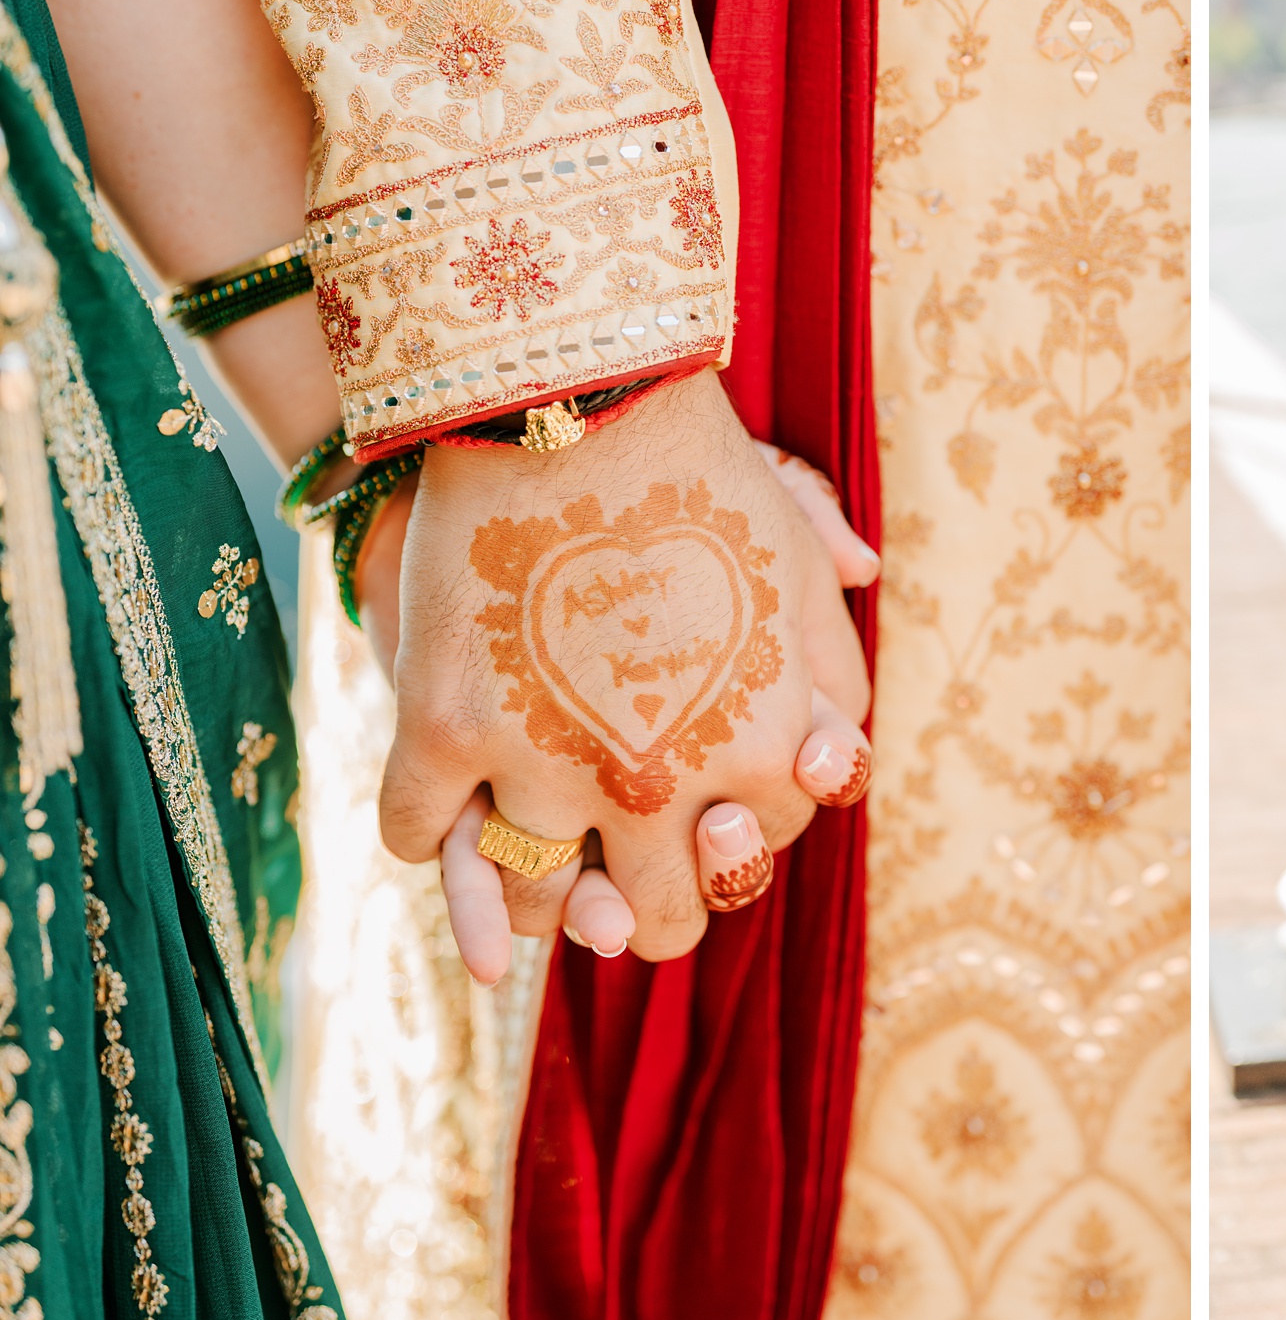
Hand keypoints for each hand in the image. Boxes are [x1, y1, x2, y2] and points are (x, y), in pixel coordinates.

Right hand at [380, 369, 847, 968]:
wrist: (573, 399)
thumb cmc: (701, 479)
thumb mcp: (799, 571)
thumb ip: (828, 669)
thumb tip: (830, 748)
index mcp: (761, 754)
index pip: (758, 850)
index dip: (738, 828)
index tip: (713, 803)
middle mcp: (658, 785)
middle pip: (655, 920)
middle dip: (647, 908)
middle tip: (625, 877)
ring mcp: (541, 768)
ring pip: (535, 902)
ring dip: (539, 897)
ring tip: (540, 859)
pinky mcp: (442, 732)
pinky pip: (421, 838)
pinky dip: (434, 837)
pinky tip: (453, 806)